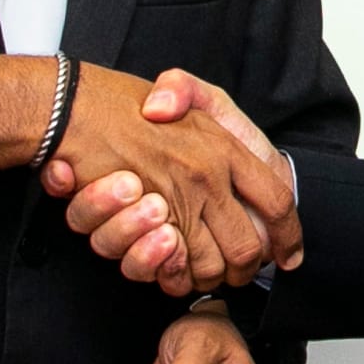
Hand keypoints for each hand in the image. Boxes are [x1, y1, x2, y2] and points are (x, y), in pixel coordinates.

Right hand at [54, 69, 300, 290]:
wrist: (73, 112)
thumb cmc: (123, 104)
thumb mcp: (177, 88)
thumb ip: (190, 92)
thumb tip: (184, 118)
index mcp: (226, 146)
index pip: (278, 200)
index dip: (289, 234)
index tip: (290, 256)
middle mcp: (206, 176)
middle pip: (247, 248)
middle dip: (244, 269)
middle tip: (235, 272)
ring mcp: (175, 201)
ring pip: (209, 265)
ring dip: (207, 274)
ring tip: (200, 265)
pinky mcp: (144, 224)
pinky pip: (170, 267)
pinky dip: (172, 272)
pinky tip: (168, 256)